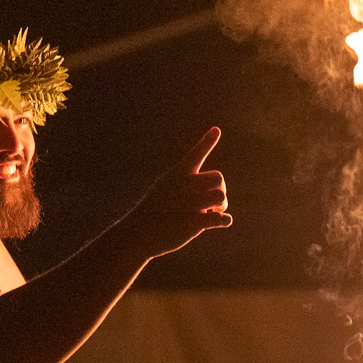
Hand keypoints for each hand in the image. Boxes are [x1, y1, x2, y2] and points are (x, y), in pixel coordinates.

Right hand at [119, 127, 231, 258]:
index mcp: (176, 175)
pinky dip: (225, 220)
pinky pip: (220, 218)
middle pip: (218, 178)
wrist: (138, 233)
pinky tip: (223, 221)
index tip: (217, 130)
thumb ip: (186, 185)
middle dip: (220, 188)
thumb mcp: (164, 190)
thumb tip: (212, 191)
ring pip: (221, 196)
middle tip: (213, 202)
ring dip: (222, 205)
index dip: (207, 142)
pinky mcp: (193, 222)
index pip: (195, 154)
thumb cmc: (154, 211)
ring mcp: (189, 204)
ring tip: (213, 211)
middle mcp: (183, 186)